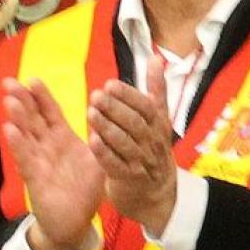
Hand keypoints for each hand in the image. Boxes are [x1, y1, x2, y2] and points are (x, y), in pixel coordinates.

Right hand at [0, 78, 102, 249]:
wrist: (74, 222)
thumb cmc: (84, 189)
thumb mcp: (98, 158)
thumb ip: (103, 138)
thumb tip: (116, 115)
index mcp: (63, 140)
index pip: (50, 113)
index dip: (41, 97)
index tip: (33, 79)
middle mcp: (47, 148)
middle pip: (33, 119)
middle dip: (22, 100)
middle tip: (10, 80)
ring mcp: (39, 162)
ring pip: (26, 135)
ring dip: (18, 117)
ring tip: (10, 98)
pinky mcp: (36, 178)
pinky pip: (27, 158)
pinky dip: (18, 144)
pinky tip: (10, 129)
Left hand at [88, 55, 177, 237]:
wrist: (156, 192)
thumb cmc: (152, 148)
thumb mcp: (158, 118)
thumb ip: (156, 89)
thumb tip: (156, 57)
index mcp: (158, 124)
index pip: (146, 107)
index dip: (129, 95)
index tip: (110, 84)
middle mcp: (151, 141)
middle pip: (135, 123)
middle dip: (116, 108)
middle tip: (96, 95)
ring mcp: (140, 161)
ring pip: (125, 142)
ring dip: (108, 127)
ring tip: (90, 113)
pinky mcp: (127, 178)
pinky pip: (115, 164)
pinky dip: (104, 153)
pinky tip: (91, 141)